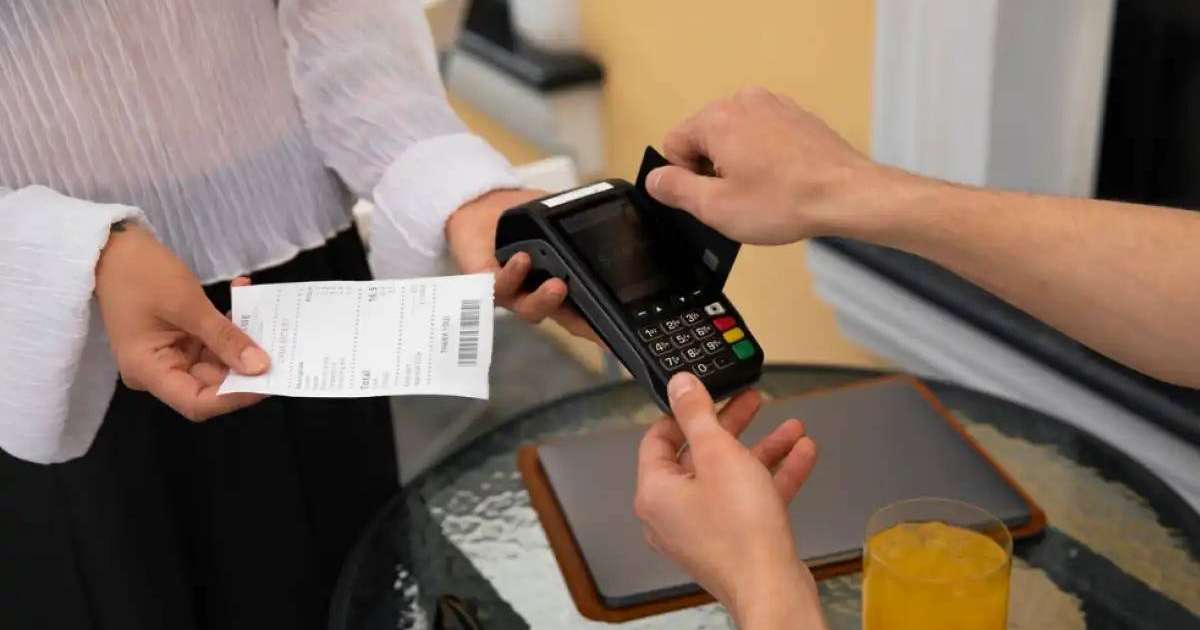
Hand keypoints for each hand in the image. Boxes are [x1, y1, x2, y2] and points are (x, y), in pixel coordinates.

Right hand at [95, 224, 267, 420]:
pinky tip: (245, 296)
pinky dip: (230, 325)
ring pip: (217, 361)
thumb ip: (225, 338)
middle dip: (247, 368)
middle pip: (211, 384)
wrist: (112, 244)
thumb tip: (261, 366)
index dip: (235, 397)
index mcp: (150, 370)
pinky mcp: (180, 337)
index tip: (269, 380)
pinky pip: (212, 341)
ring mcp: (170, 353)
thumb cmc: (141, 274)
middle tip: (283, 348)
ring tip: (269, 320)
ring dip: (243, 342)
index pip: (198, 403)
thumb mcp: (188, 305)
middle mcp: (159, 369)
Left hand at [445, 189, 597, 340]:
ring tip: (557, 286)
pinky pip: (499, 287)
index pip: (582, 314)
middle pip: (561, 318)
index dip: (598, 329)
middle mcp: (537, 296)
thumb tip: (607, 221)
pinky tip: (522, 260)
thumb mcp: (554, 220)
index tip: (614, 337)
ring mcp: (513, 293)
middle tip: (598, 309)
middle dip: (579, 322)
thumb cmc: (521, 220)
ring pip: (530, 309)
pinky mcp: (486, 284)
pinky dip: (512, 275)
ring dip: (544, 301)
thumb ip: (575, 226)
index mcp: (559, 287)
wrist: (481, 206)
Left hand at [635, 373, 825, 629]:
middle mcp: (673, 513)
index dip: (684, 412)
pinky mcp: (733, 541)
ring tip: (790, 427)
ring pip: (731, 476)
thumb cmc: (740, 533)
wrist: (773, 588)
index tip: (706, 394)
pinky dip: (773, 476)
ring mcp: (704, 529)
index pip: (659, 439)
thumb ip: (698, 414)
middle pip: (700, 455)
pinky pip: (750, 499)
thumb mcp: (719, 454)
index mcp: (656, 492)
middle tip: (750, 401)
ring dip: (762, 448)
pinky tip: (801, 455)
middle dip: (733, 425)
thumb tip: (680, 386)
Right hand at [647, 86, 892, 244]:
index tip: (711, 196)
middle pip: (704, 138)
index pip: (673, 145)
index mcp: (717, 118)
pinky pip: (762, 136)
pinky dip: (764, 158)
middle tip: (739, 198)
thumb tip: (655, 179)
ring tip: (764, 191)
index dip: (686, 179)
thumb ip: (675, 190)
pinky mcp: (795, 116)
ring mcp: (773, 105)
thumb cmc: (788, 201)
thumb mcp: (715, 208)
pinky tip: (781, 181)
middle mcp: (743, 102)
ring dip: (739, 164)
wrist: (847, 194)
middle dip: (713, 170)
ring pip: (734, 137)